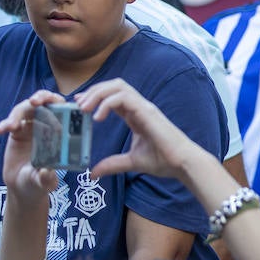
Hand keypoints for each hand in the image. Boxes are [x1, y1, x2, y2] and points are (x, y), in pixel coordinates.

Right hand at [0, 91, 66, 202]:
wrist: (22, 187)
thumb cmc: (39, 183)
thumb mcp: (44, 182)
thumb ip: (45, 178)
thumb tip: (47, 172)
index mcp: (62, 134)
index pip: (66, 112)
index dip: (63, 103)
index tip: (58, 103)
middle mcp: (49, 127)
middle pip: (46, 103)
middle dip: (42, 97)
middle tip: (35, 101)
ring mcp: (32, 127)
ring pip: (25, 110)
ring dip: (17, 114)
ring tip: (10, 127)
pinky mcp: (17, 131)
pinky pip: (11, 122)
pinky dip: (5, 123)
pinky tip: (0, 130)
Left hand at [78, 79, 200, 180]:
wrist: (182, 164)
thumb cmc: (164, 160)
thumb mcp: (131, 162)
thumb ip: (112, 164)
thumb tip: (93, 174)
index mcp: (136, 115)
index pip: (113, 96)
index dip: (95, 96)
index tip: (79, 104)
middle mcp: (140, 107)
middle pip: (114, 85)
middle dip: (94, 91)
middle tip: (78, 104)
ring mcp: (144, 107)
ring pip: (117, 86)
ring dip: (98, 93)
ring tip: (84, 108)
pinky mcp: (147, 111)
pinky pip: (123, 98)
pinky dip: (107, 103)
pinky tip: (98, 117)